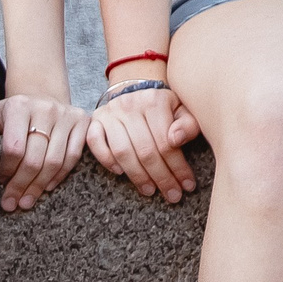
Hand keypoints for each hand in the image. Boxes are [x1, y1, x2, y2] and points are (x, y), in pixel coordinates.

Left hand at [0, 92, 89, 212]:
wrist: (40, 97)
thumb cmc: (9, 114)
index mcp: (19, 105)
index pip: (14, 148)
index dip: (7, 170)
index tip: (1, 181)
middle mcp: (45, 108)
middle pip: (34, 158)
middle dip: (21, 185)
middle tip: (12, 203)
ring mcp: (67, 115)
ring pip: (54, 161)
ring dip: (39, 186)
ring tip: (26, 201)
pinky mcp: (83, 122)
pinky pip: (72, 157)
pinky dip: (59, 176)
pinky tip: (46, 187)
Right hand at [88, 84, 200, 202]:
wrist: (135, 86)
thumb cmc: (163, 106)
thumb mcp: (182, 109)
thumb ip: (188, 124)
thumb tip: (176, 140)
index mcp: (155, 101)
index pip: (166, 142)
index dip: (177, 167)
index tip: (187, 186)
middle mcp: (130, 105)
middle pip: (145, 150)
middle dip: (161, 177)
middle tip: (172, 195)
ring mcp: (110, 113)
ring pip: (122, 151)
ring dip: (137, 175)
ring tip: (150, 190)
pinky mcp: (94, 120)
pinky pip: (95, 143)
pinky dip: (106, 159)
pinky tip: (120, 173)